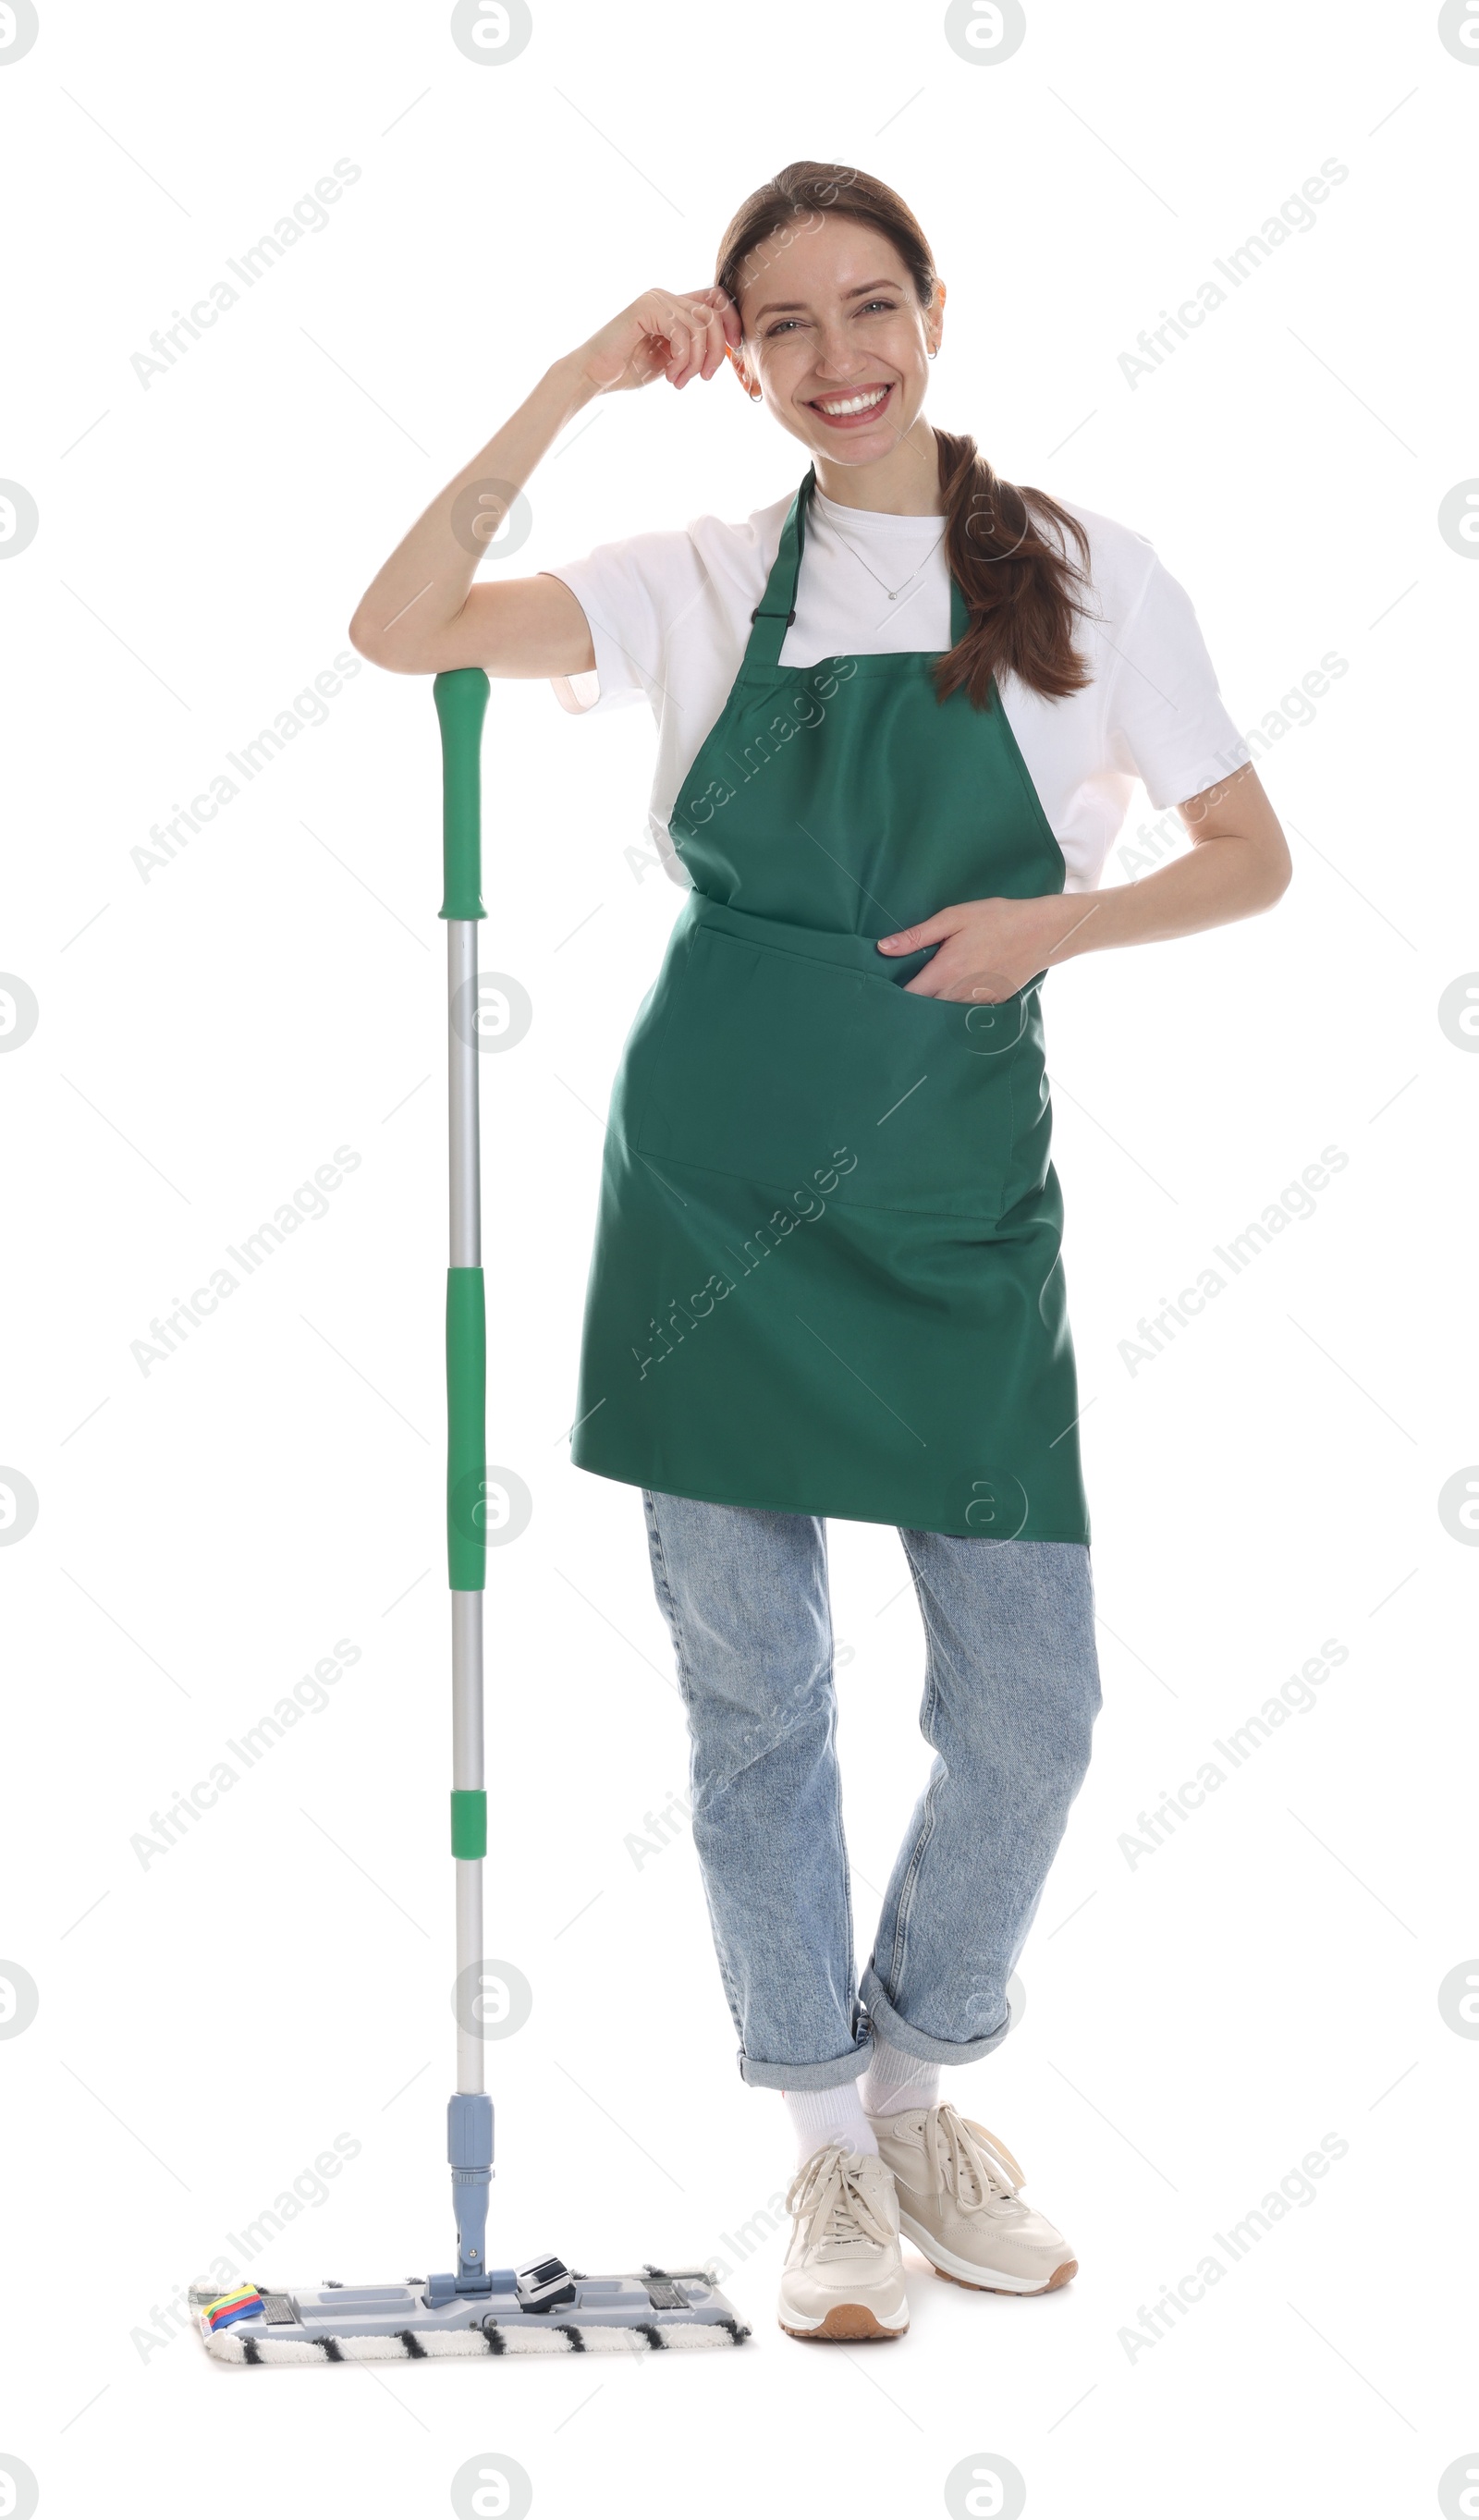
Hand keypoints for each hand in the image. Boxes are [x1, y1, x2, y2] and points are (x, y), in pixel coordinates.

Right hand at [576, 287, 740, 395]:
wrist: (594, 375)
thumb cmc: (629, 370)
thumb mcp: (673, 359)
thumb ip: (695, 347)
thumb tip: (729, 344)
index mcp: (674, 306)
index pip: (717, 299)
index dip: (732, 320)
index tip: (733, 348)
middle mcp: (666, 297)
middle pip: (713, 314)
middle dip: (714, 351)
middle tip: (703, 377)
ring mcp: (655, 300)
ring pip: (700, 326)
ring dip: (694, 361)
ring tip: (679, 380)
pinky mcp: (646, 308)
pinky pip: (681, 332)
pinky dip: (681, 359)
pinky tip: (669, 375)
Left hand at [877, 895, 1098, 999]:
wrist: (1043, 933)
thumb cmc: (998, 919)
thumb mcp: (954, 918)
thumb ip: (917, 936)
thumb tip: (883, 948)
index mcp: (946, 971)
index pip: (909, 997)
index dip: (893, 995)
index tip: (884, 989)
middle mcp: (959, 993)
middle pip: (924, 1010)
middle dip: (911, 1004)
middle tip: (900, 992)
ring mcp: (977, 1003)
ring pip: (943, 1014)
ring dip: (932, 1007)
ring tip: (925, 992)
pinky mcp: (991, 1005)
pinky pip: (964, 1012)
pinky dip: (954, 1006)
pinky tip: (952, 991)